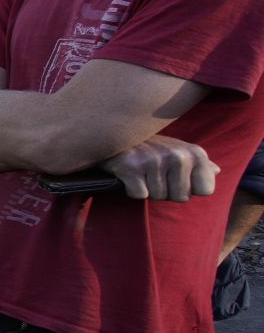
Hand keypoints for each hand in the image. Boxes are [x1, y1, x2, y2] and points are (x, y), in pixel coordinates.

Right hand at [101, 135, 218, 201]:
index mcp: (195, 153)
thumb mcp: (179, 151)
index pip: (206, 190)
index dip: (189, 188)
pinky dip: (132, 190)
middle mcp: (178, 156)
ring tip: (142, 173)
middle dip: (167, 191)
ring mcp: (154, 161)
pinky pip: (140, 195)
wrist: (116, 135)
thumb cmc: (152, 147)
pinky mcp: (132, 168)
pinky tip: (129, 176)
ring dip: (148, 189)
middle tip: (154, 176)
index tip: (175, 178)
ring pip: (158, 197)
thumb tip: (216, 171)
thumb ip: (200, 163)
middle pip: (181, 197)